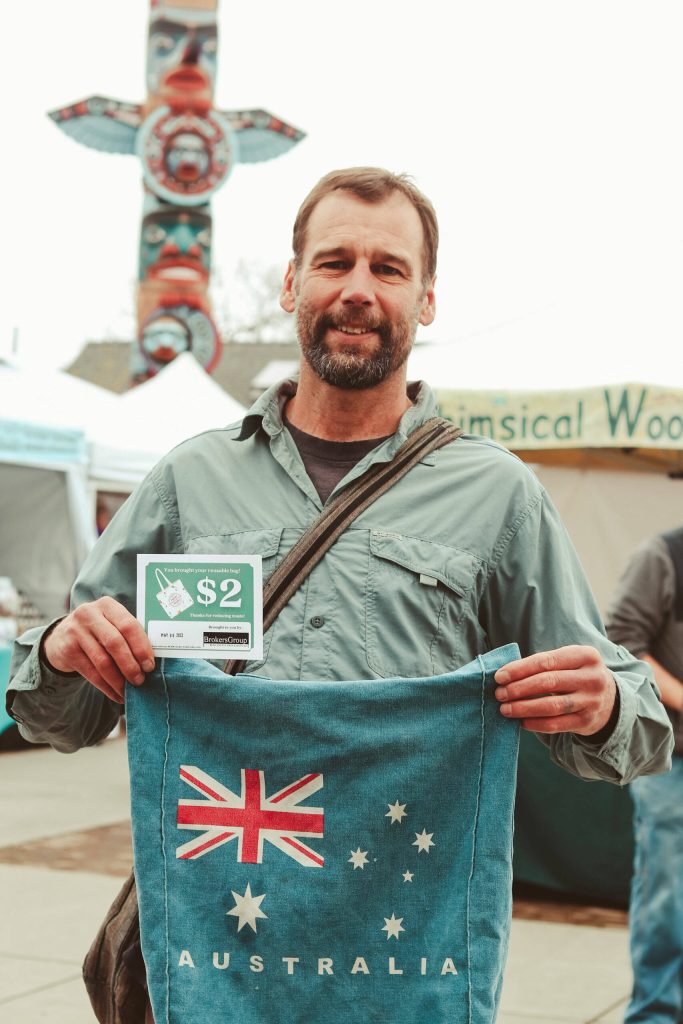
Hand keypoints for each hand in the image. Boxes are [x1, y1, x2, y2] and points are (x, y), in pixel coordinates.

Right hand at [43, 597, 154, 704]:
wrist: (61, 636)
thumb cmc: (98, 631)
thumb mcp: (111, 623)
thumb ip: (128, 635)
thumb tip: (150, 661)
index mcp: (107, 605)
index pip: (129, 625)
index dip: (141, 647)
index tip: (150, 666)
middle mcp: (89, 614)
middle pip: (115, 643)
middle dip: (131, 665)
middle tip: (140, 680)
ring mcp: (75, 631)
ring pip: (102, 661)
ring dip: (118, 680)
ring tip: (128, 691)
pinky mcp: (67, 650)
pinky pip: (91, 673)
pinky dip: (106, 687)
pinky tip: (115, 694)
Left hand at [494, 645, 616, 735]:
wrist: (610, 699)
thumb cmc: (576, 675)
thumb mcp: (569, 661)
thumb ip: (543, 665)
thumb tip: (505, 676)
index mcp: (585, 655)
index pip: (546, 661)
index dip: (520, 669)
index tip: (499, 676)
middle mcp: (592, 677)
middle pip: (548, 682)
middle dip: (519, 688)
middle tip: (499, 694)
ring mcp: (592, 701)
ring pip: (551, 706)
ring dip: (524, 708)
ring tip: (505, 709)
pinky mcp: (588, 721)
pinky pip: (556, 724)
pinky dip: (536, 724)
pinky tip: (521, 722)